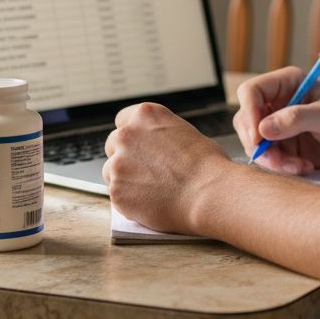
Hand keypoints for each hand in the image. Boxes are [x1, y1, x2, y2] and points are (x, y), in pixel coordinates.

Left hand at [103, 102, 229, 234]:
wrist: (209, 194)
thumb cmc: (208, 166)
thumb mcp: (186, 134)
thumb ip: (163, 137)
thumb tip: (159, 149)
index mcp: (145, 115)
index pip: (122, 120)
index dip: (131, 136)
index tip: (137, 147)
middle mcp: (127, 134)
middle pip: (112, 144)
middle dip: (125, 157)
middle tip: (143, 172)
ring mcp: (118, 163)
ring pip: (110, 171)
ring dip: (124, 179)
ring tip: (149, 190)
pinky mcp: (116, 190)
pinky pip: (116, 195)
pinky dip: (129, 200)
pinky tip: (150, 203)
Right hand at [233, 67, 319, 174]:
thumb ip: (296, 119)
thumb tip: (263, 128)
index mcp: (287, 84)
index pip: (252, 92)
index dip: (249, 113)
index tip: (258, 136)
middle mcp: (278, 104)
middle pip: (247, 121)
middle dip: (257, 143)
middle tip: (275, 159)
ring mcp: (279, 127)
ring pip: (255, 144)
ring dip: (272, 160)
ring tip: (299, 166)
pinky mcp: (285, 148)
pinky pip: (270, 160)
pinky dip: (283, 168)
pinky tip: (305, 168)